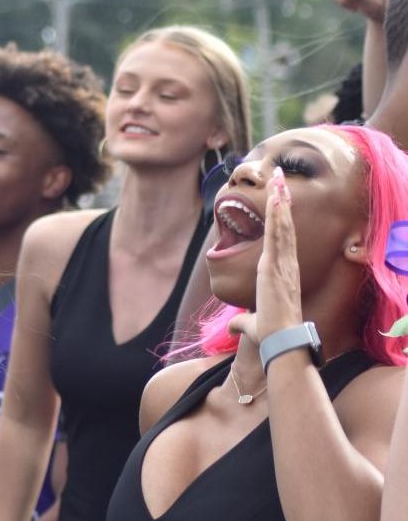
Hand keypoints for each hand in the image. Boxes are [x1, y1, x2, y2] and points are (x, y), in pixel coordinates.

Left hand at [227, 170, 302, 347]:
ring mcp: (283, 264)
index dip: (282, 220)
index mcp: (282, 275)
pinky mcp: (275, 266)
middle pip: (285, 227)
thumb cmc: (270, 336)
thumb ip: (243, 323)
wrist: (279, 342)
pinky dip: (278, 214)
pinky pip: (278, 234)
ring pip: (283, 225)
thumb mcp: (252, 325)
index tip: (281, 201)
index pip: (283, 241)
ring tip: (279, 177)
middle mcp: (286, 265)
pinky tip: (277, 196)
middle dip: (283, 201)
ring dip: (281, 200)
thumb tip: (234, 327)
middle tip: (282, 178)